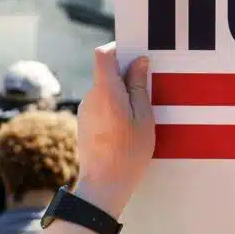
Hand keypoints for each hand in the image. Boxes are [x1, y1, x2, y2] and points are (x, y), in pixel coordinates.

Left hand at [74, 43, 154, 217]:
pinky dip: (116, 109)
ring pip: (105, 91)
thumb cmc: (129, 152)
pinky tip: (129, 128)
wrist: (104, 184)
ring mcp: (85, 111)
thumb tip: (139, 62)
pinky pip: (101, 106)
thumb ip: (140, 86)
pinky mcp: (85, 124)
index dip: (118, 49)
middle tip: (149, 89)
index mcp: (106, 91)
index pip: (103, 55)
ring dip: (122, 95)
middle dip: (127, 76)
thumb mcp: (144, 117)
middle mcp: (91, 97)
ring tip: (142, 114)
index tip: (136, 54)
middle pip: (106, 74)